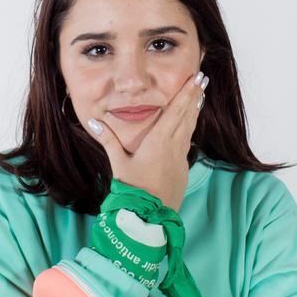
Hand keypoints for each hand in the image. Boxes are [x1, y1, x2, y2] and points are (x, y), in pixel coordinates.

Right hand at [87, 71, 209, 211]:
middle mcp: (173, 146)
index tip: (197, 78)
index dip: (186, 93)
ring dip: (194, 111)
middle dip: (195, 96)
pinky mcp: (182, 169)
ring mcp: (180, 158)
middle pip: (187, 116)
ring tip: (200, 96)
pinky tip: (189, 126)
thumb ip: (107, 140)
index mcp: (159, 141)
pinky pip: (187, 143)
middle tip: (202, 79)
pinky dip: (190, 129)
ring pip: (190, 129)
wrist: (150, 217)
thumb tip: (94, 121)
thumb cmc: (134, 189)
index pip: (176, 111)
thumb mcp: (118, 164)